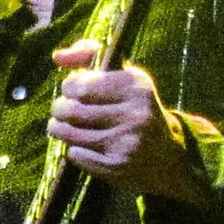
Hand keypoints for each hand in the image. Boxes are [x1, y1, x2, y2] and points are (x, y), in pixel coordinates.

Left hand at [47, 42, 206, 202]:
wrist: (165, 154)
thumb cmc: (134, 107)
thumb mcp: (121, 75)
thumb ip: (89, 56)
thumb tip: (58, 57)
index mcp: (136, 86)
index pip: (80, 85)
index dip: (69, 87)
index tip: (72, 90)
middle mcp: (135, 114)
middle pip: (71, 110)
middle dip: (59, 109)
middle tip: (61, 110)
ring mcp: (127, 142)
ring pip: (70, 134)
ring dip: (58, 129)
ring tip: (60, 126)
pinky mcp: (118, 167)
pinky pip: (76, 155)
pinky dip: (72, 150)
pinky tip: (81, 146)